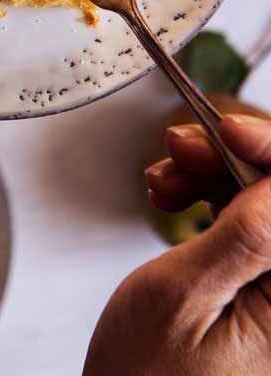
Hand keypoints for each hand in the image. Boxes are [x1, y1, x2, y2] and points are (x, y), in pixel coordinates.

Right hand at [83, 114, 270, 375]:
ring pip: (263, 203)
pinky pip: (248, 224)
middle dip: (233, 160)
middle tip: (180, 148)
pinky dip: (209, 197)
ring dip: (214, 174)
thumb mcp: (185, 298)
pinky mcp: (259, 290)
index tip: (227, 129)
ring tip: (166, 180)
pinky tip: (176, 196)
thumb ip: (244, 235)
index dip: (270, 154)